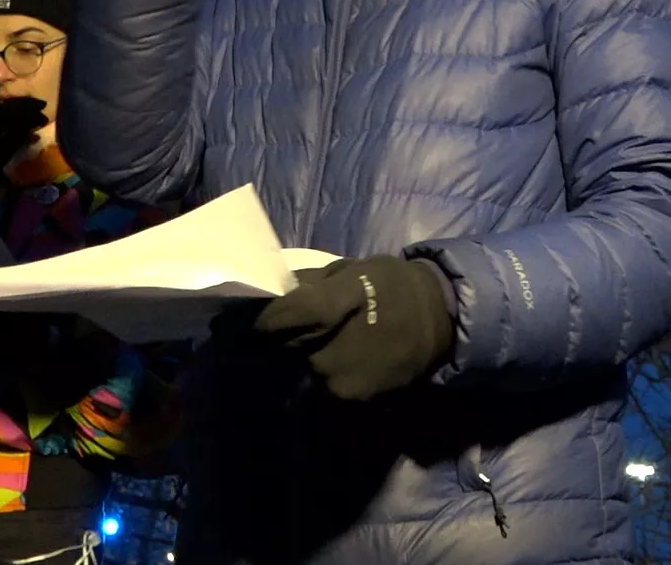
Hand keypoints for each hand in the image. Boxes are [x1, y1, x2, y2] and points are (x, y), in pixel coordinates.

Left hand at [0, 96, 48, 192]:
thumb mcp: (4, 153)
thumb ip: (19, 137)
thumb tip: (34, 127)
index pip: (17, 108)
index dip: (32, 108)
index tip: (44, 108)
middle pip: (8, 104)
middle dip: (25, 106)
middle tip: (39, 109)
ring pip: (0, 107)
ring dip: (15, 109)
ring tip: (28, 114)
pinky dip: (5, 114)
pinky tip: (12, 120)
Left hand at [251, 256, 455, 401]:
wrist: (442, 319)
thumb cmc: (392, 284)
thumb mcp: (351, 269)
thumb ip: (311, 284)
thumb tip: (272, 293)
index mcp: (335, 305)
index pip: (281, 317)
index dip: (255, 321)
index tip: (228, 322)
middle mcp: (334, 348)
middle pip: (285, 347)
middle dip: (270, 340)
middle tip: (250, 335)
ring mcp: (343, 380)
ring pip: (304, 367)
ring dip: (302, 356)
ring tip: (315, 343)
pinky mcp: (354, 401)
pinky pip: (325, 384)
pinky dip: (325, 372)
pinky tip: (339, 359)